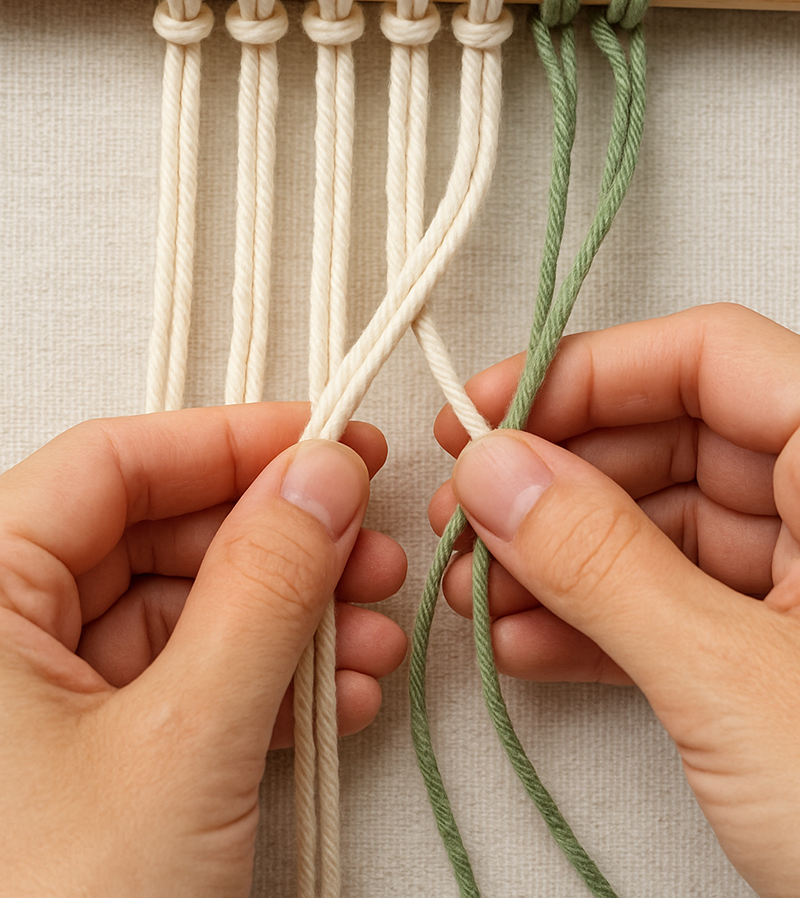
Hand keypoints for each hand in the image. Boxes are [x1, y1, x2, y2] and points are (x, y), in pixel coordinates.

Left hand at [0, 403, 405, 897]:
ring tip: (379, 634)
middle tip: (370, 542)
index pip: (109, 465)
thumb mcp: (183, 738)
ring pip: (177, 614)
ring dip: (287, 619)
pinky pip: (178, 687)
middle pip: (152, 536)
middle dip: (276, 541)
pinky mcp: (83, 764)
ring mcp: (37, 707)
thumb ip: (263, 586)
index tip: (330, 440)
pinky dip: (262, 684)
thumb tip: (324, 473)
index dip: (229, 442)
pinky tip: (342, 695)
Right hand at [431, 304, 799, 897]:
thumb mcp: (735, 680)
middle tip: (465, 511)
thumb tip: (498, 471)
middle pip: (673, 438)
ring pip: (662, 527)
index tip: (489, 412)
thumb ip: (605, 564)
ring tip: (477, 590)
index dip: (590, 371)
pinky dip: (595, 622)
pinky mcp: (782, 655)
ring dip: (559, 558)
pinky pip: (674, 605)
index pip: (711, 358)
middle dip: (556, 480)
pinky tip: (524, 643)